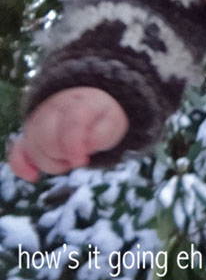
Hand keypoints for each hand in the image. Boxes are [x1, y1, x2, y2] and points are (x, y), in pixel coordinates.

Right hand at [7, 87, 127, 181]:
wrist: (88, 105)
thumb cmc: (102, 118)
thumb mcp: (113, 123)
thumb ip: (103, 133)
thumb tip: (88, 145)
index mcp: (80, 103)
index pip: (71, 122)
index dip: (74, 146)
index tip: (82, 161)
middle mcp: (54, 108)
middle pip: (48, 139)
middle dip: (64, 156)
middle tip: (80, 157)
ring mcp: (38, 121)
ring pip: (34, 148)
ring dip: (51, 163)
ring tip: (68, 159)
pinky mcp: (29, 135)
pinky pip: (18, 152)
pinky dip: (22, 166)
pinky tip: (34, 176)